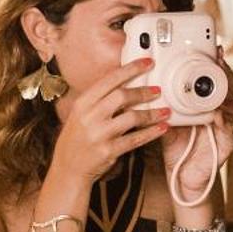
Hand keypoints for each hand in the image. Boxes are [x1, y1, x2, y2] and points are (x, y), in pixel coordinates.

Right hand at [51, 56, 169, 187]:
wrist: (68, 168)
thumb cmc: (77, 138)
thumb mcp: (81, 114)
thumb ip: (100, 99)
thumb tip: (127, 82)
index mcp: (83, 103)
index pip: (109, 80)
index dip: (131, 69)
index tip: (147, 63)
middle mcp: (89, 116)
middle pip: (121, 96)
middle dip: (143, 92)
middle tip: (158, 90)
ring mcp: (99, 134)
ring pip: (132, 118)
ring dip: (152, 113)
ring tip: (165, 111)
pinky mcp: (108, 151)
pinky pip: (135, 139)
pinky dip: (151, 133)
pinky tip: (161, 128)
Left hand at [161, 53, 232, 200]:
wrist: (181, 175)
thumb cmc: (174, 142)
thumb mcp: (164, 118)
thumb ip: (159, 101)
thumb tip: (142, 81)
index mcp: (206, 100)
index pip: (216, 76)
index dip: (217, 61)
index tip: (214, 47)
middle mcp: (221, 109)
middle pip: (231, 84)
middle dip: (226, 70)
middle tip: (218, 59)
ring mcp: (227, 125)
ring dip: (229, 93)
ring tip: (219, 84)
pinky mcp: (228, 142)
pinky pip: (231, 127)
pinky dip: (225, 120)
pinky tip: (218, 113)